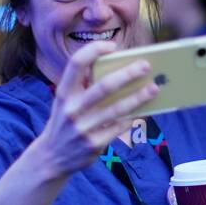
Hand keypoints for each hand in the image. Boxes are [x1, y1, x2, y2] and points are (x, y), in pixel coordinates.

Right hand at [38, 42, 159, 175]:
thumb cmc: (65, 122)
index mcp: (63, 93)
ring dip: (138, 97)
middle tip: (145, 65)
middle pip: (103, 86)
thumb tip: (119, 68)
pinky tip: (146, 109)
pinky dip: (134, 117)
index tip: (112, 46)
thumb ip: (84, 86)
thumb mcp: (65, 102)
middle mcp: (71, 109)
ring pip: (117, 109)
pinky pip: (119, 127)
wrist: (51, 158)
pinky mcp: (94, 144)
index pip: (76, 64)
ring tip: (155, 88)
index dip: (94, 51)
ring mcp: (83, 128)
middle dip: (127, 74)